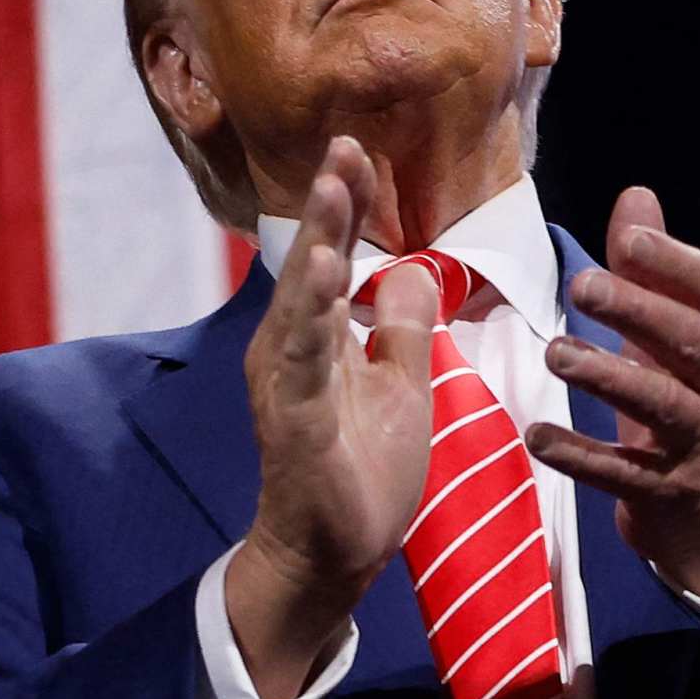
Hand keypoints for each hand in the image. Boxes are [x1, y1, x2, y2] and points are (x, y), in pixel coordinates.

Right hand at [228, 136, 436, 698]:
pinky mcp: (293, 421)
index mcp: (315, 338)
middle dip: (330, 205)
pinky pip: (302, 361)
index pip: (331, 256)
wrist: (335, 553)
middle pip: (310, 263)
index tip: (359, 150)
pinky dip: (312, 317)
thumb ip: (403, 327)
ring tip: (334, 193)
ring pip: (301, 303)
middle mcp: (291, 350)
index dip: (345, 204)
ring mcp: (287, 385)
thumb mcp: (402, 385)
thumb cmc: (362, 472)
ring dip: (318, 246)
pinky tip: (326, 278)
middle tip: (345, 145)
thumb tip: (412, 266)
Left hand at [535, 187, 699, 612]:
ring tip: (555, 354)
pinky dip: (580, 456)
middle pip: (689, 342)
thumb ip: (654, 268)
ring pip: (661, 405)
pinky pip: (623, 473)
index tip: (629, 241)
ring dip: (608, 377)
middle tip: (582, 285)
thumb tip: (635, 197)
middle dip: (638, 310)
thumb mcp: (676, 334)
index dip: (675, 263)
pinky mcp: (666, 493)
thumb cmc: (686, 399)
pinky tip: (536, 436)